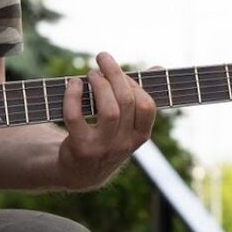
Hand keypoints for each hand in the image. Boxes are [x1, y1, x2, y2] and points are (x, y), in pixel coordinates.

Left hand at [56, 52, 156, 190]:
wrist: (81, 173)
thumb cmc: (107, 138)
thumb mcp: (127, 125)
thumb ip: (139, 97)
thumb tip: (158, 68)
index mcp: (139, 136)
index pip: (147, 106)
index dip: (134, 83)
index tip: (122, 73)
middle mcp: (124, 144)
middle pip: (126, 102)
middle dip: (114, 74)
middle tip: (102, 59)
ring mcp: (102, 148)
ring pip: (108, 111)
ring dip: (99, 85)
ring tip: (91, 74)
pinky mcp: (80, 148)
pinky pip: (76, 118)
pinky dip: (73, 97)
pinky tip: (73, 84)